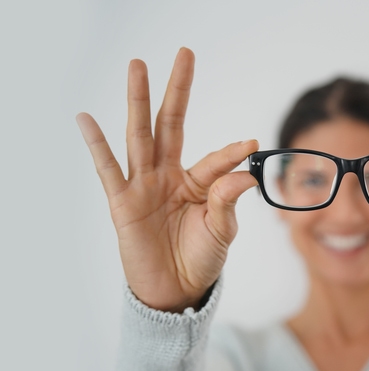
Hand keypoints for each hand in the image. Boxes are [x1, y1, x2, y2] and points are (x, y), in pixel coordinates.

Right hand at [77, 48, 257, 311]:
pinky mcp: (123, 202)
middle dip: (178, 90)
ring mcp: (144, 186)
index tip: (251, 143)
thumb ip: (228, 201)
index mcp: (198, 182)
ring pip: (141, 136)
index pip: (215, 159)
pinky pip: (108, 170)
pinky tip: (87, 119)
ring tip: (138, 66)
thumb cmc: (201, 259)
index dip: (231, 153)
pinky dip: (97, 145)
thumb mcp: (222, 231)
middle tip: (185, 53)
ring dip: (138, 101)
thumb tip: (246, 172)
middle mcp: (169, 176)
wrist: (176, 290)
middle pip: (172, 124)